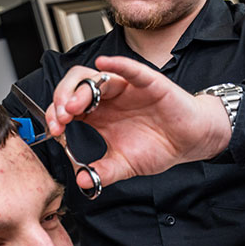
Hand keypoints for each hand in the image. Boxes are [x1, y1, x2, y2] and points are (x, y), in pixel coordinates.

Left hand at [46, 56, 231, 188]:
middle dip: (62, 99)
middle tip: (60, 119)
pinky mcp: (148, 82)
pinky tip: (103, 64)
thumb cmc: (159, 146)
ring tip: (73, 106)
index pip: (67, 106)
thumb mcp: (125, 165)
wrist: (190, 141)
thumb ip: (103, 172)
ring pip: (96, 77)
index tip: (54, 131)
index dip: (56, 115)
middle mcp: (108, 98)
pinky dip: (117, 64)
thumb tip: (83, 181)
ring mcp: (126, 87)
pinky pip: (130, 69)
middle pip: (75, 86)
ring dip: (80, 89)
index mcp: (99, 114)